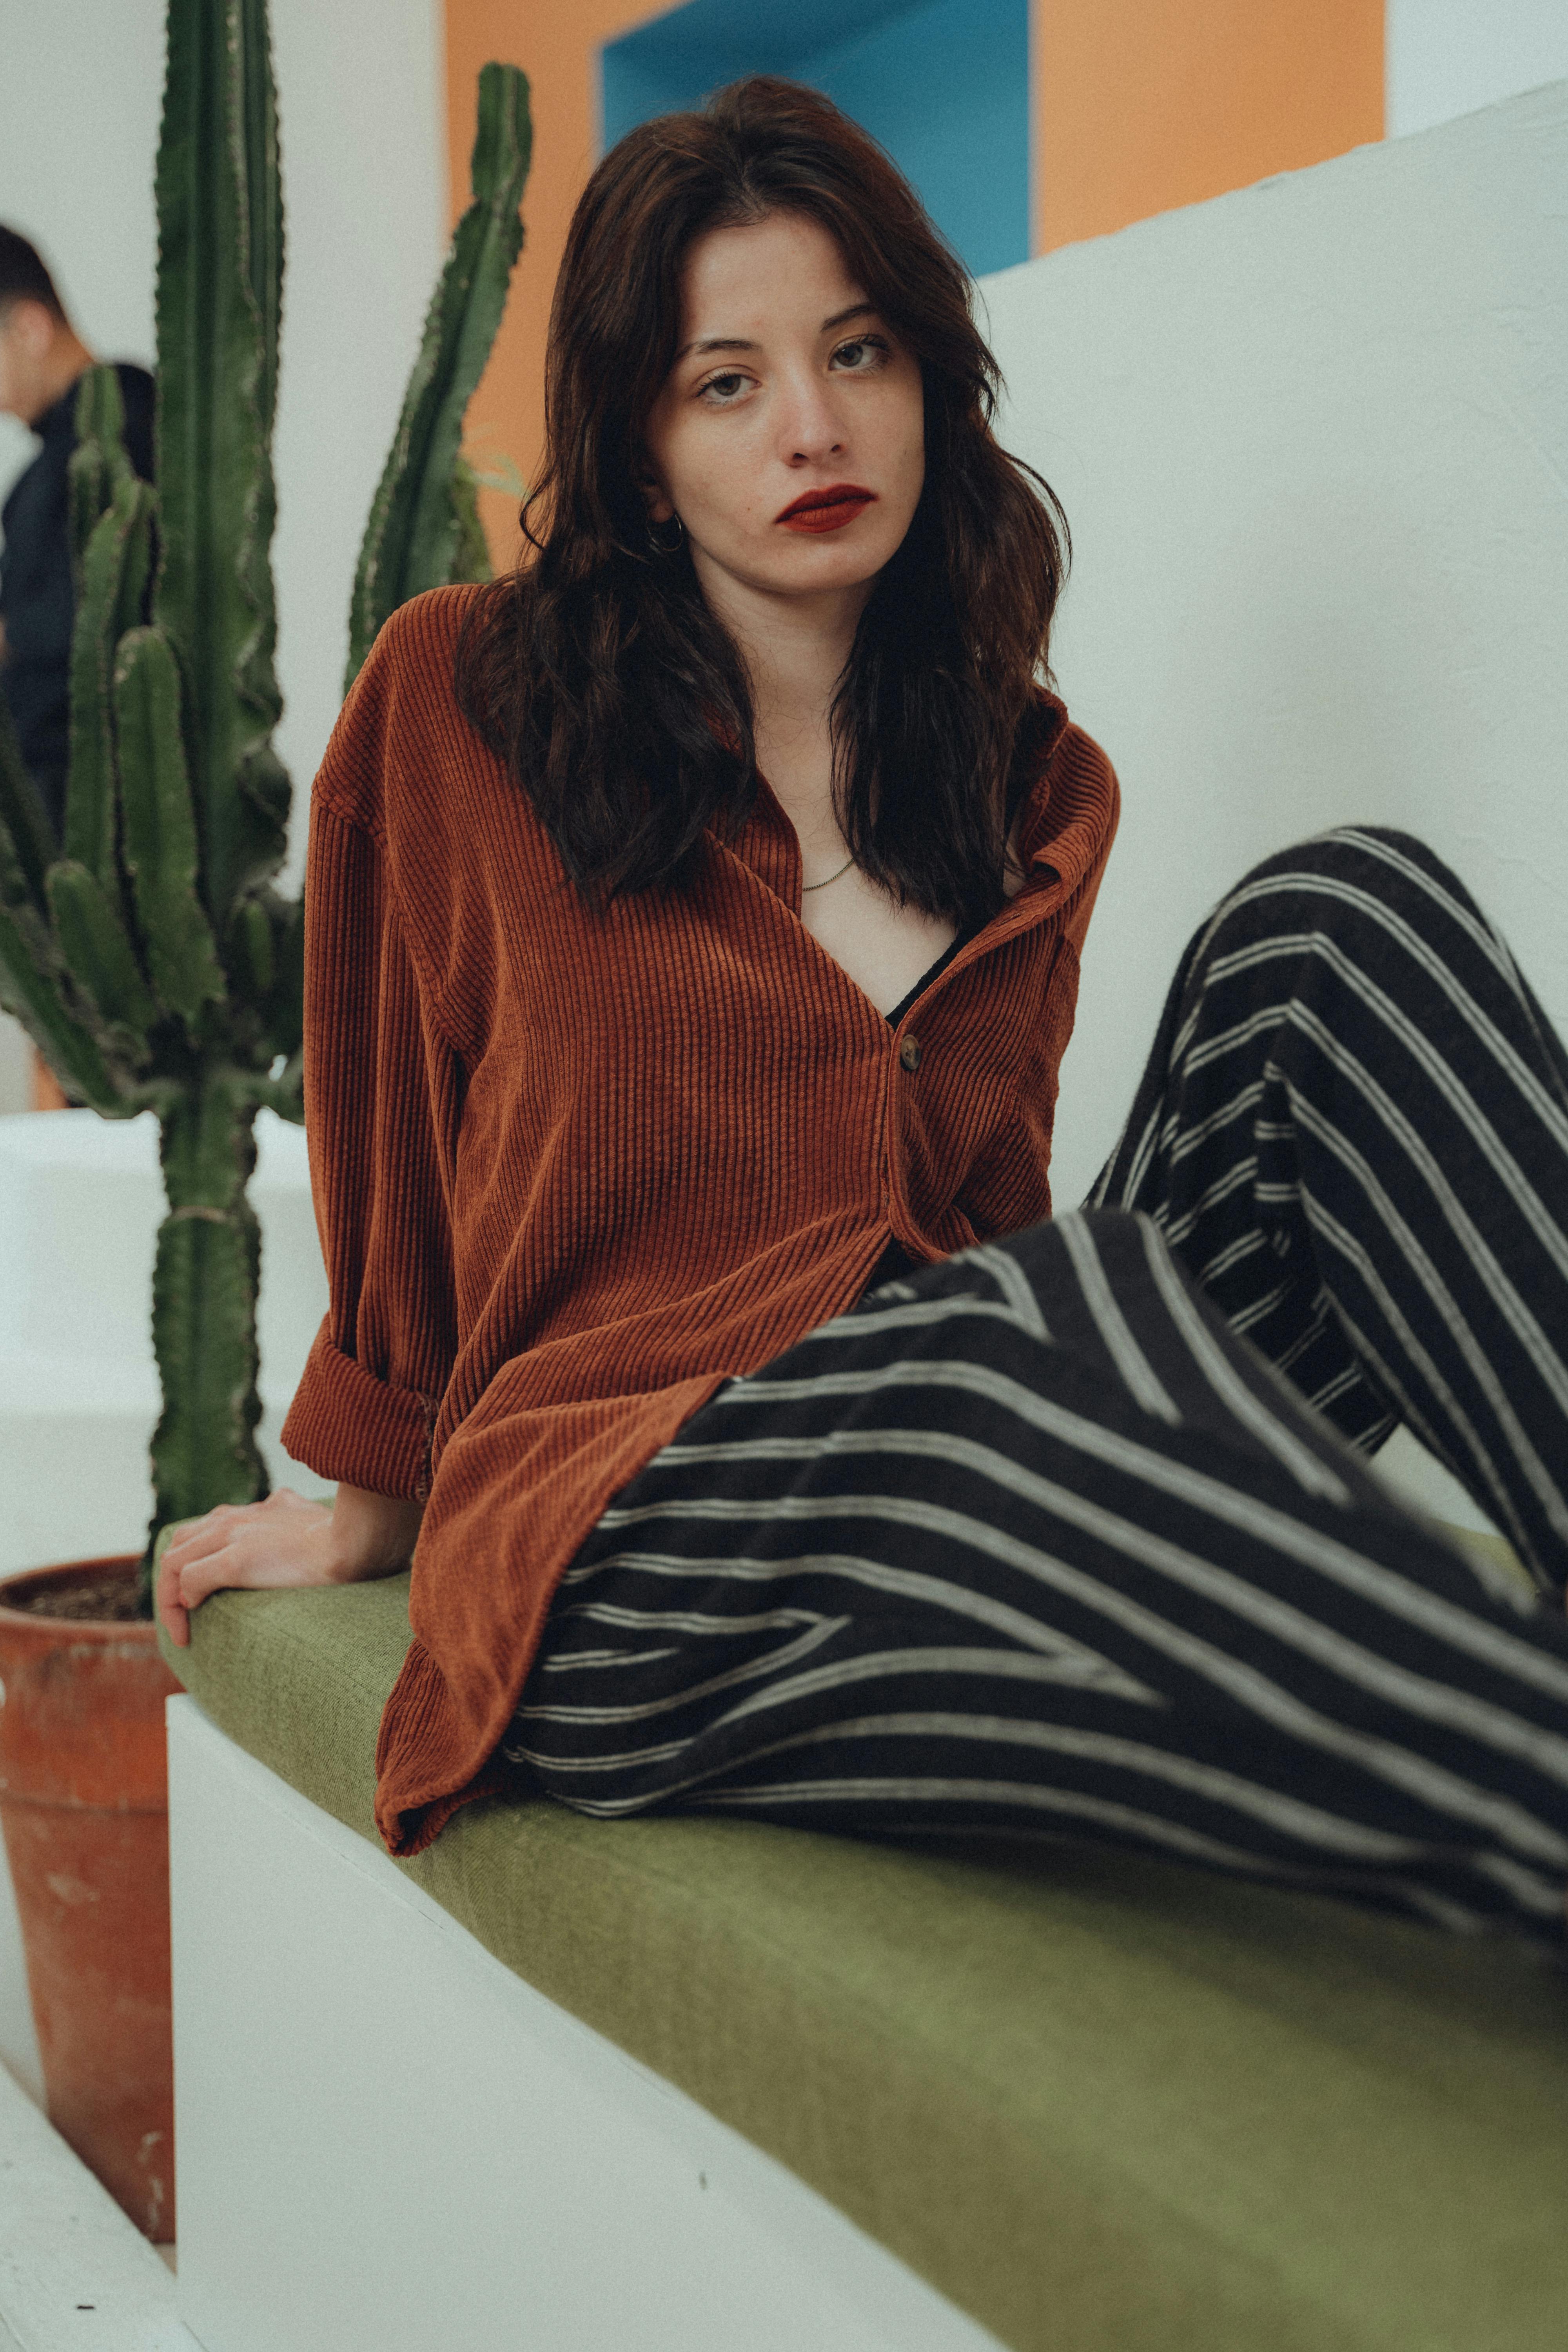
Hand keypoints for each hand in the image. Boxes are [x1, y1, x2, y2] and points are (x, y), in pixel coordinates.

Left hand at [155, 1483, 421, 1647]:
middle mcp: (236, 1517)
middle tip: (182, 1616)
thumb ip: (290, 1513)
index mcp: (254, 1509)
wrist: (361, 1542)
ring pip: (174, 1562)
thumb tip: (284, 1507)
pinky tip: (192, 1618)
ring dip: (170, 1597)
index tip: (199, 1598)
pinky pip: (189, 1580)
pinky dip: (181, 1601)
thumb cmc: (345, 1538)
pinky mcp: (236, 1560)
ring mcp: (234, 1536)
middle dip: (171, 1582)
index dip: (191, 1564)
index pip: (201, 1532)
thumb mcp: (309, 1517)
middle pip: (178, 1546)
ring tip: (182, 1628)